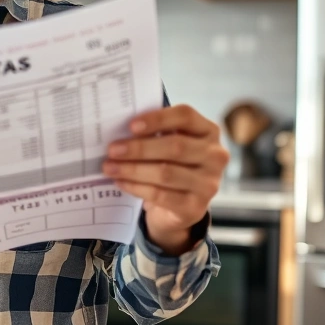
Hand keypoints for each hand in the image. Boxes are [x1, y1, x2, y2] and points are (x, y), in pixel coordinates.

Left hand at [103, 104, 228, 254]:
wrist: (179, 206)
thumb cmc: (170, 164)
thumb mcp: (166, 144)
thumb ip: (152, 133)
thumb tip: (120, 131)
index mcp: (208, 131)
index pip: (186, 116)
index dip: (158, 119)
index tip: (131, 125)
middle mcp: (215, 156)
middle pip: (175, 146)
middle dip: (139, 148)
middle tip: (112, 150)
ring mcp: (208, 184)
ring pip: (166, 172)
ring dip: (132, 169)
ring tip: (109, 167)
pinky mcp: (195, 207)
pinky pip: (161, 195)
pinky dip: (137, 187)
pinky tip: (120, 182)